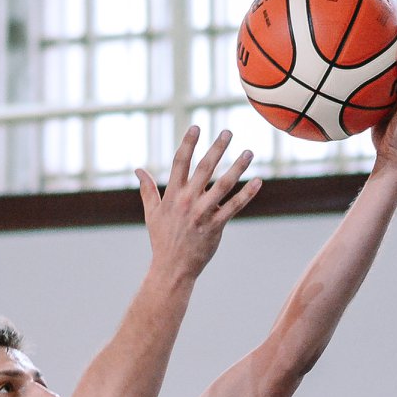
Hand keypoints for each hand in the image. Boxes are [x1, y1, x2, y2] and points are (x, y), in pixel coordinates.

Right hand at [134, 125, 262, 279]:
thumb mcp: (151, 213)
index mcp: (172, 196)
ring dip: (238, 167)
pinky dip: (247, 194)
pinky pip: (234, 207)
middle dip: (217, 148)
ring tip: (249, 152)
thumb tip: (138, 170)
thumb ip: (147, 190)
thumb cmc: (162, 240)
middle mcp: (187, 201)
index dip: (188, 143)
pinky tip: (258, 181)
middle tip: (228, 132)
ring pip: (223, 185)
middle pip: (204, 169)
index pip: (180, 163)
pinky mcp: (215, 226)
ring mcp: (202, 213)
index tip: (196, 127)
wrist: (172, 268)